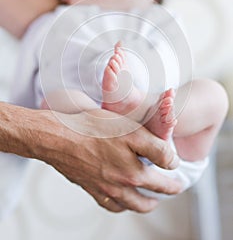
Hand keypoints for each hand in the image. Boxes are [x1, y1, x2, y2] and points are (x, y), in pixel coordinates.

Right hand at [33, 108, 180, 212]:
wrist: (58, 137)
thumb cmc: (92, 128)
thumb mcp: (130, 130)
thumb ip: (155, 147)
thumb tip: (171, 160)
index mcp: (135, 168)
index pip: (165, 171)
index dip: (174, 165)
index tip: (176, 163)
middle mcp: (123, 182)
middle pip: (153, 190)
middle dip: (168, 190)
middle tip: (175, 188)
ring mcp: (107, 188)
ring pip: (134, 204)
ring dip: (147, 204)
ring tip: (152, 202)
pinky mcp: (92, 189)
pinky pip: (112, 206)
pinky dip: (122, 206)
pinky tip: (124, 202)